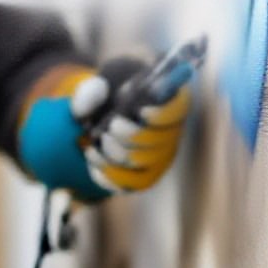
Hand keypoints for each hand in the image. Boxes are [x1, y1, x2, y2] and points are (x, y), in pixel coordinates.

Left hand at [18, 41, 201, 201]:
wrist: (102, 114)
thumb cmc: (109, 91)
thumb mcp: (98, 83)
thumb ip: (91, 90)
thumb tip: (92, 99)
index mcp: (166, 101)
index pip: (177, 110)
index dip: (163, 115)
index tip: (141, 111)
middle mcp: (171, 132)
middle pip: (160, 142)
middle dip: (131, 136)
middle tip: (110, 127)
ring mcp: (160, 157)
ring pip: (145, 165)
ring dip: (115, 156)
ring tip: (93, 144)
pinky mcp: (146, 175)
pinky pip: (133, 184)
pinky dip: (110, 176)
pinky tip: (92, 160)